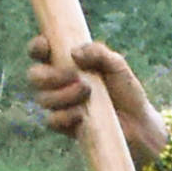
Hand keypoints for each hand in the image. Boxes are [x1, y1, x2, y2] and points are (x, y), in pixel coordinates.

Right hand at [26, 34, 157, 153]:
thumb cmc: (125, 89)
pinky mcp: (64, 125)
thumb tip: (74, 52)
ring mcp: (59, 105)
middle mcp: (57, 83)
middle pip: (34, 76)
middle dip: (49, 76)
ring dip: (63, 95)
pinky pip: (51, 120)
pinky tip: (82, 115)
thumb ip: (98, 52)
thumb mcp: (116, 65)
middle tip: (73, 76)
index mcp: (66, 62)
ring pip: (42, 98)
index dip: (37, 47)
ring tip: (87, 92)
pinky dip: (65, 116)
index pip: (40, 52)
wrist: (137, 122)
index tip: (45, 45)